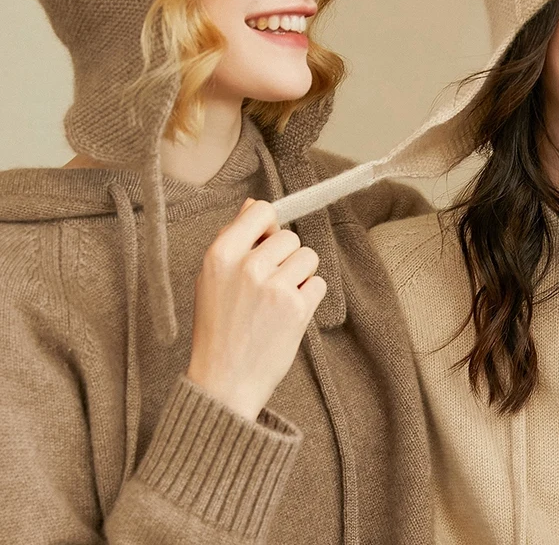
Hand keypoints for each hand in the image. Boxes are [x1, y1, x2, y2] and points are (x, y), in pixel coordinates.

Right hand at [186, 198, 325, 420]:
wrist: (224, 382)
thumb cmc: (217, 328)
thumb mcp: (211, 278)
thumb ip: (234, 239)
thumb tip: (253, 204)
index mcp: (221, 254)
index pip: (262, 211)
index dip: (269, 226)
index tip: (267, 243)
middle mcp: (248, 266)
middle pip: (290, 236)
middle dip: (286, 257)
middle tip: (269, 284)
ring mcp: (274, 286)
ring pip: (308, 257)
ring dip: (300, 275)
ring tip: (278, 300)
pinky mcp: (297, 308)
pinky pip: (319, 283)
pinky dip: (309, 296)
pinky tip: (289, 313)